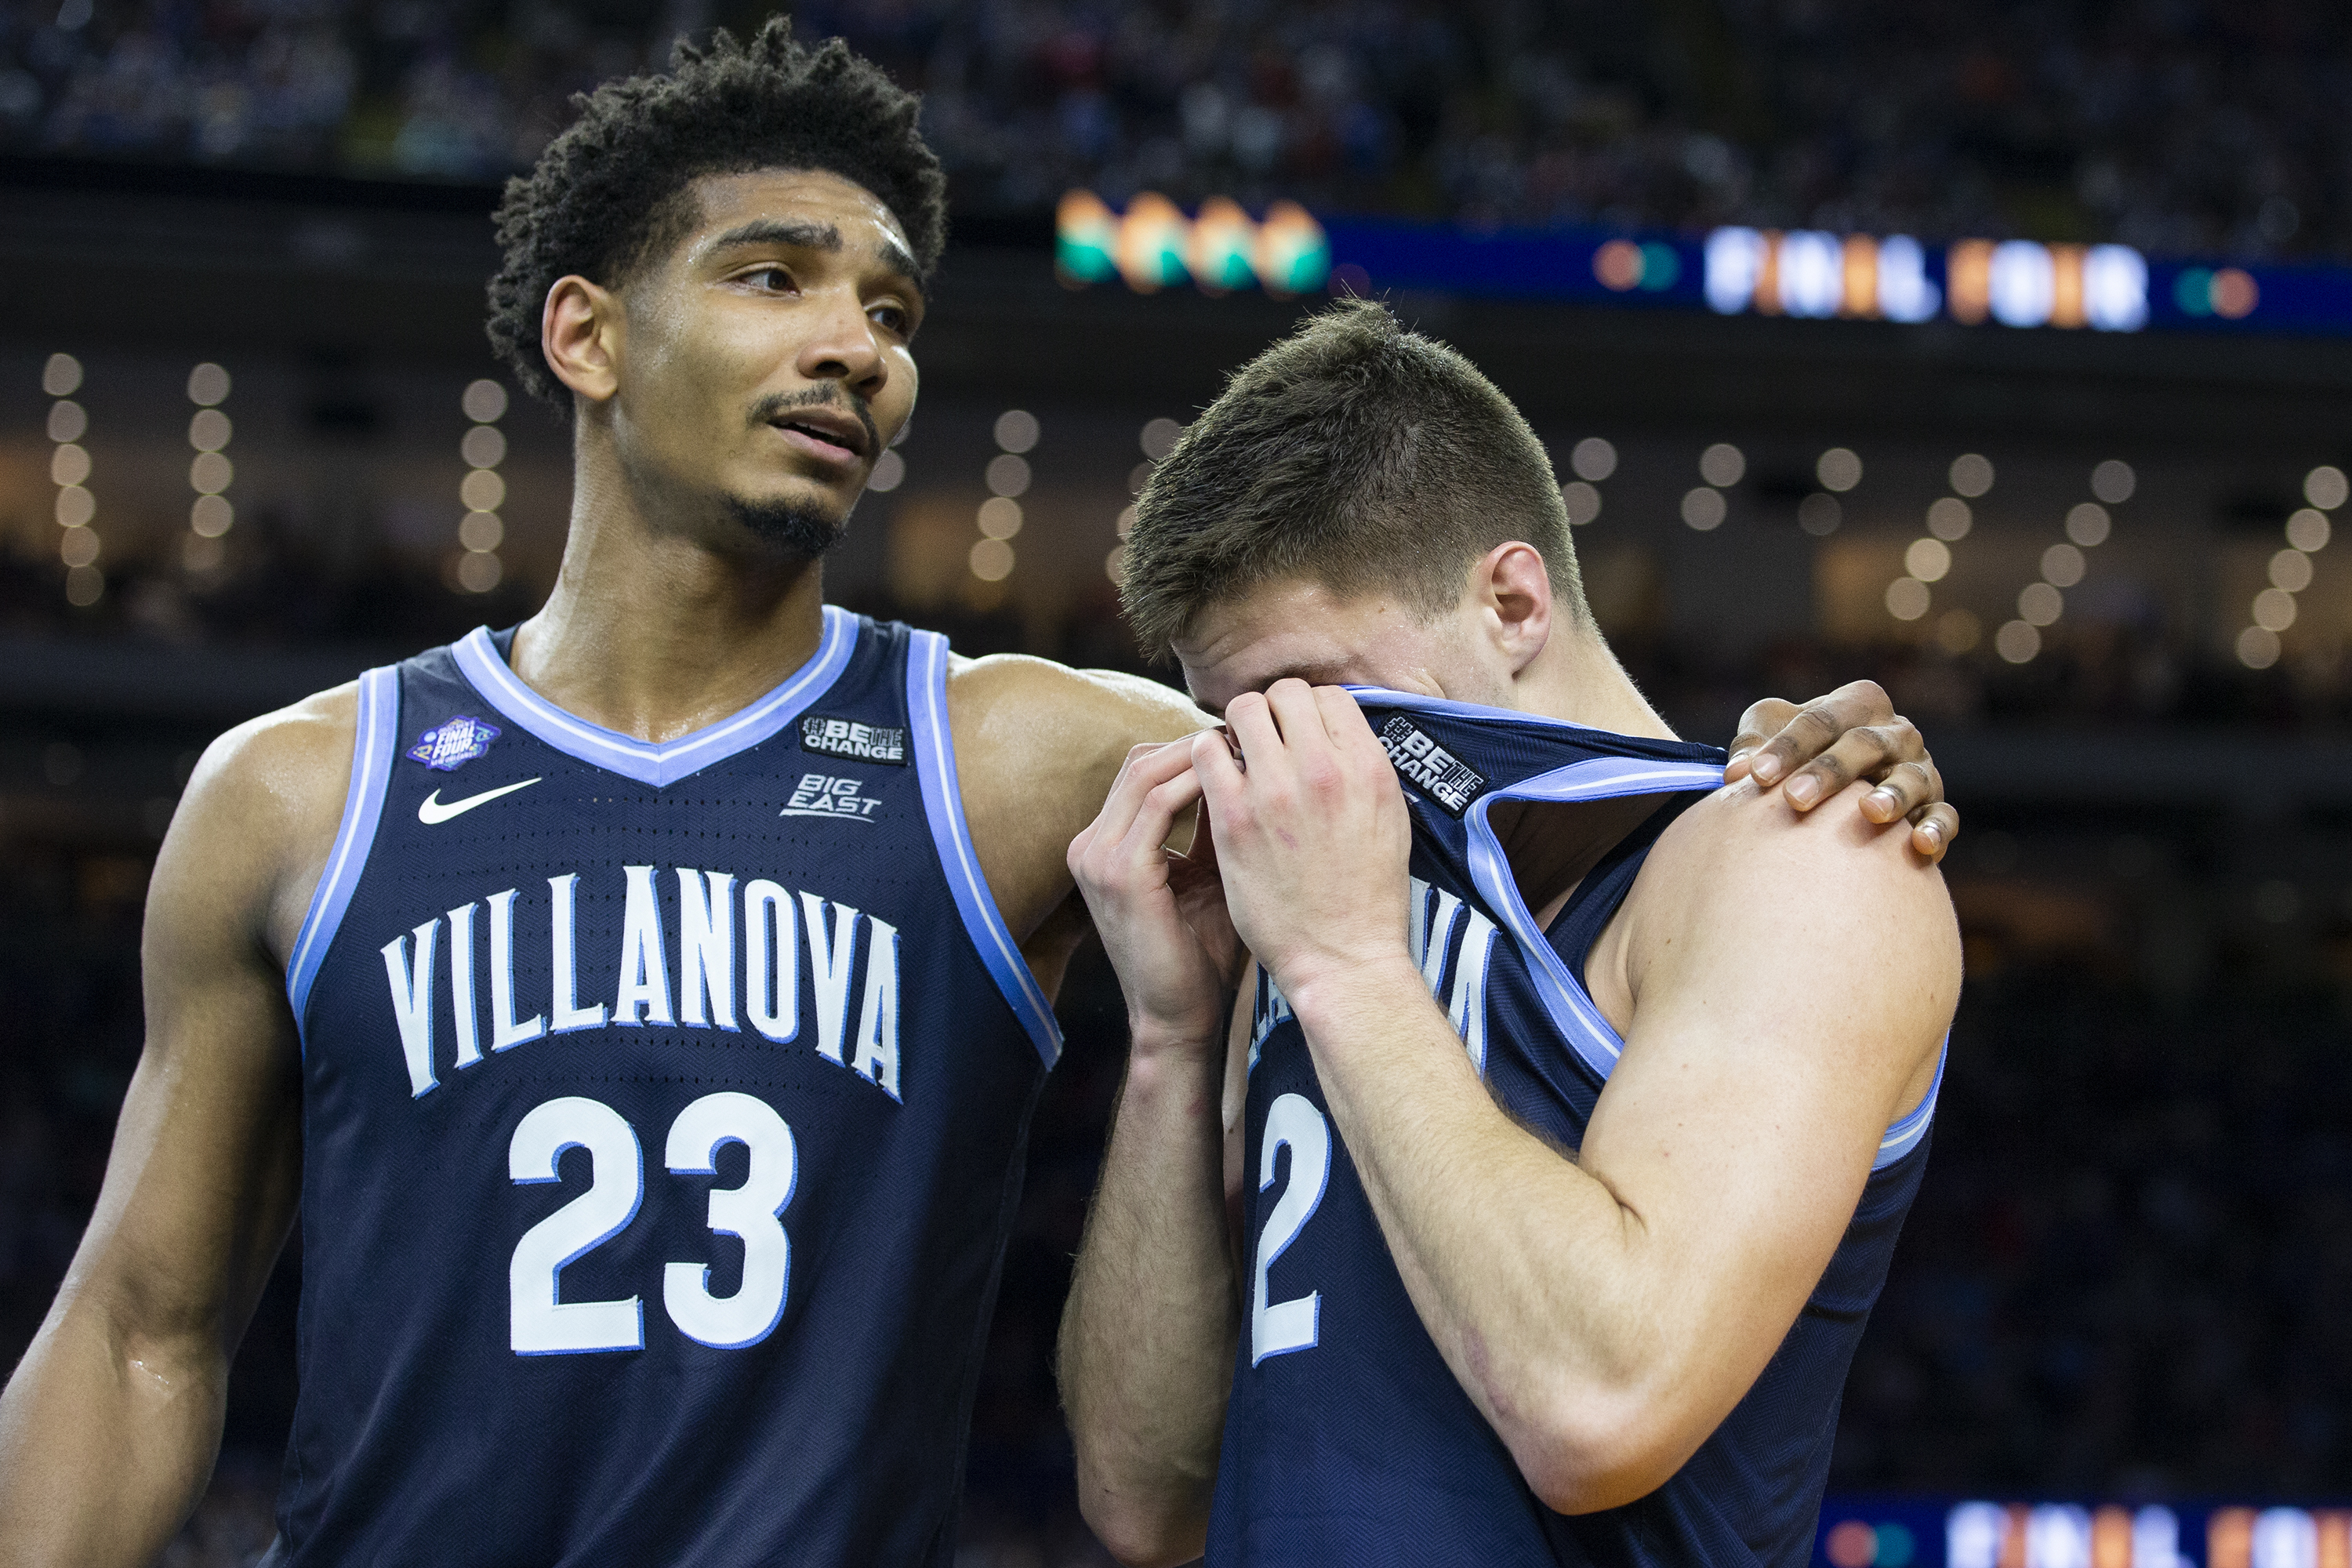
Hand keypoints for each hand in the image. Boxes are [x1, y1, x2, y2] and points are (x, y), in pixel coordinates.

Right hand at [1067, 741, 1241, 1052]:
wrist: (1181, 1019)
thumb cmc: (1201, 954)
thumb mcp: (1209, 876)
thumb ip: (1217, 826)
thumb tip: (1253, 767)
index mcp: (1103, 844)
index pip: (1143, 771)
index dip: (1192, 750)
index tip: (1247, 741)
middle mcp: (1089, 845)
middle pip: (1140, 762)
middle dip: (1196, 743)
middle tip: (1252, 734)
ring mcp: (1096, 858)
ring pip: (1146, 774)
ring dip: (1200, 755)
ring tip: (1249, 749)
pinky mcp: (1118, 875)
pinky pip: (1158, 805)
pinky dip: (1197, 784)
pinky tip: (1238, 780)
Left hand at [1189, 681, 1414, 1007]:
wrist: (1343, 958)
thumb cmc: (1369, 896)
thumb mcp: (1390, 820)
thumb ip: (1363, 770)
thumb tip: (1337, 734)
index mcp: (1368, 768)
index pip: (1329, 696)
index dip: (1309, 711)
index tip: (1298, 734)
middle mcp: (1324, 770)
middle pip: (1285, 693)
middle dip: (1272, 711)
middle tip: (1264, 741)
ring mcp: (1275, 792)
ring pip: (1241, 711)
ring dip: (1237, 728)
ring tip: (1238, 756)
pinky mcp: (1233, 819)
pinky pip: (1206, 752)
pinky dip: (1207, 755)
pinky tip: (1215, 780)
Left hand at [1724, 681, 1958, 861]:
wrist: (1834, 782)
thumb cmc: (1796, 752)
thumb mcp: (1769, 733)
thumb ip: (1752, 745)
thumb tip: (1735, 773)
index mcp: (1857, 703)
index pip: (1820, 720)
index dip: (1787, 746)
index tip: (1754, 776)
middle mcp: (1895, 731)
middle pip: (1863, 745)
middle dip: (1829, 771)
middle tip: (1795, 799)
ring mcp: (1920, 767)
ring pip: (1911, 777)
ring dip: (1892, 794)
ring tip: (1869, 812)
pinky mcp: (1935, 804)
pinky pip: (1944, 816)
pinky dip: (1937, 828)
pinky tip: (1920, 845)